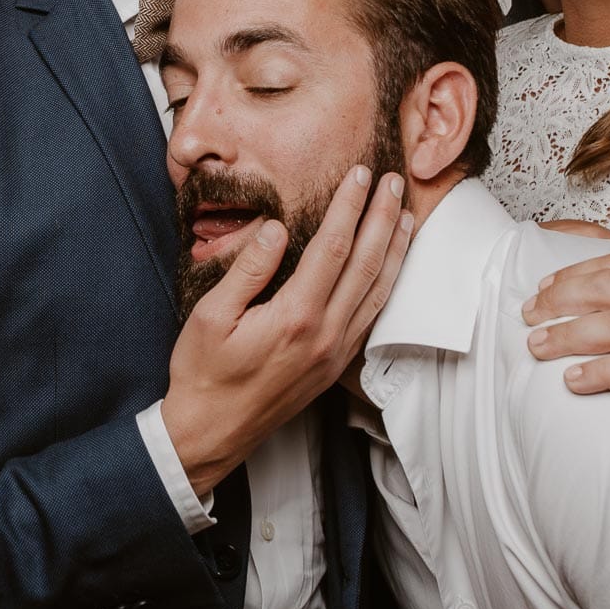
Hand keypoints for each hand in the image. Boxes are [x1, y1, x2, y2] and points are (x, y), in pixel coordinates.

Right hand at [161, 166, 411, 495]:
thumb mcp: (210, 316)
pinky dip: (388, 284)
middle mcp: (325, 334)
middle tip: (394, 182)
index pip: (333, 248)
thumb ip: (248, 269)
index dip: (350, 207)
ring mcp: (335, 353)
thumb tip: (275, 229)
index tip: (361, 176)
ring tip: (405, 215)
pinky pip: (372, 316)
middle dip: (383, 218)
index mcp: (295, 317)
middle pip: (366, 265)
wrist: (211, 432)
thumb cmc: (204, 374)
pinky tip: (391, 267)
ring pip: (378, 292)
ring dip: (396, 249)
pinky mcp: (335, 366)